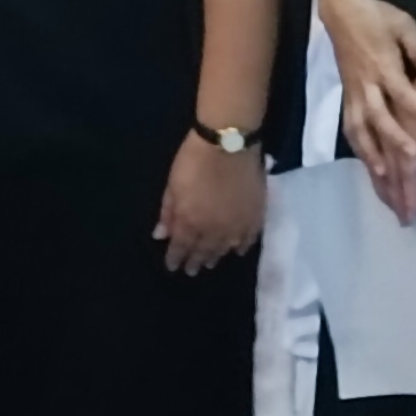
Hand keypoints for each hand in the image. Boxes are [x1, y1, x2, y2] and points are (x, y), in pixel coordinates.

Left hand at [156, 131, 267, 273]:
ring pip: (224, 249)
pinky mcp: (254, 217)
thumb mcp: (172, 185)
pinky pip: (247, 240)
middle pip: (203, 251)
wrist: (228, 145)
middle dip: (195, 261)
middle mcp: (213, 231)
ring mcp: (236, 226)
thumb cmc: (194, 160)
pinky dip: (240, 247)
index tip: (172, 267)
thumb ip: (168, 213)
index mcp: (190, 223)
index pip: (181, 248)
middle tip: (191, 271)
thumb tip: (161, 235)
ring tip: (211, 263)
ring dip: (216, 257)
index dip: (175, 258)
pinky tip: (236, 251)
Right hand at [327, 0, 415, 223]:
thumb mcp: (403, 25)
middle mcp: (366, 84)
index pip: (402, 90)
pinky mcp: (347, 98)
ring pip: (361, 132)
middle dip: (395, 143)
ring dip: (372, 158)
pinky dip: (361, 151)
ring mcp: (353, 94)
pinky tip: (370, 170)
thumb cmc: (377, 16)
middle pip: (379, 119)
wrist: (341, 11)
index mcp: (381, 65)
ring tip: (383, 183)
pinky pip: (352, 130)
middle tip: (412, 163)